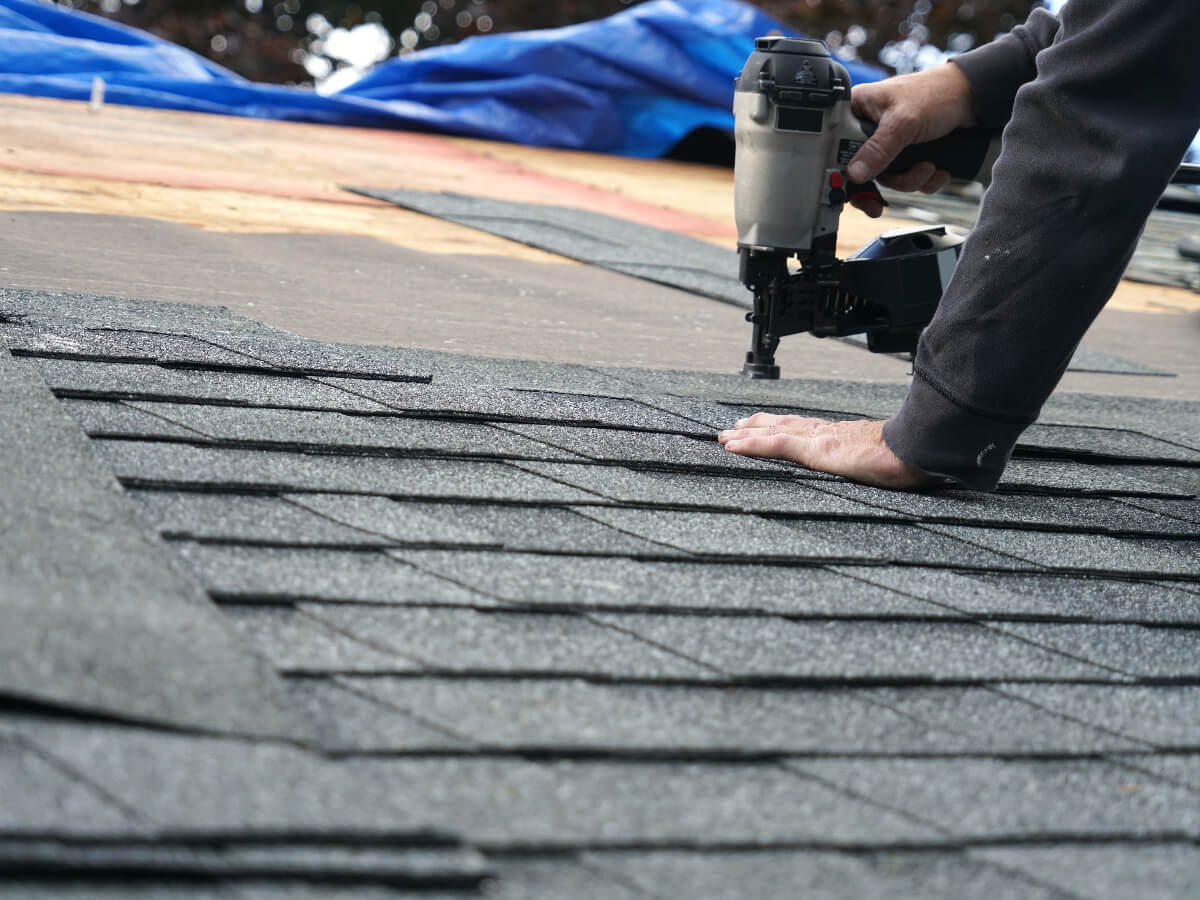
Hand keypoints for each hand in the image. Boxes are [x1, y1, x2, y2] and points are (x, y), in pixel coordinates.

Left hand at [717, 414, 939, 490]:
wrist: (919, 450)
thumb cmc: (910, 456)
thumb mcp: (885, 461)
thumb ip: (873, 463)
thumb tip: (882, 470)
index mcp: (840, 436)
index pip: (803, 429)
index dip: (780, 427)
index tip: (762, 427)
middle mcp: (825, 432)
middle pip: (782, 425)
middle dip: (755, 427)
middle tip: (732, 430)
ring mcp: (818, 439)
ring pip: (772, 433)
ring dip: (745, 435)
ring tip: (724, 438)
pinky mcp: (815, 449)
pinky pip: (775, 445)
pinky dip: (751, 445)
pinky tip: (733, 447)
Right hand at [848, 63, 978, 217]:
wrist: (974, 97)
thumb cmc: (937, 93)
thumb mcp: (903, 121)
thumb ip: (878, 149)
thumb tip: (854, 174)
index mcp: (857, 111)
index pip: (838, 149)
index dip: (844, 173)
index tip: (857, 192)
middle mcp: (870, 128)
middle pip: (863, 170)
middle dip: (889, 181)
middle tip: (893, 193)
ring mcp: (889, 142)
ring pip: (888, 178)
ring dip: (911, 180)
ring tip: (929, 167)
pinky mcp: (907, 152)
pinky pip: (907, 178)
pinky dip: (924, 180)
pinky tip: (937, 170)